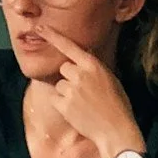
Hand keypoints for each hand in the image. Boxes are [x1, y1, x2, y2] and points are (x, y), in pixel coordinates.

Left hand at [33, 22, 144, 157]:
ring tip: (82, 103)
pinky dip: (61, 103)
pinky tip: (75, 110)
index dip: (53, 36)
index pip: (69, 46)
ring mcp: (71, 90)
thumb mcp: (110, 78)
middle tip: (84, 91)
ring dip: (66, 91)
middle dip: (70, 77)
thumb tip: (82, 57)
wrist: (115, 130)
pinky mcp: (63, 105)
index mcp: (93, 65)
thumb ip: (93, 68)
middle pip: (64, 68)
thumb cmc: (117, 105)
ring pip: (59, 83)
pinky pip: (55, 97)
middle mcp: (80, 74)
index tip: (40, 28)